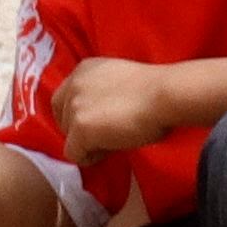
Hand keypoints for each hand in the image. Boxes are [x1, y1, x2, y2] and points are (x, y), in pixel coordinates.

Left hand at [49, 57, 178, 160]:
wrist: (164, 95)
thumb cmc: (154, 89)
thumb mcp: (117, 79)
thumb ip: (99, 91)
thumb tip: (96, 116)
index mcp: (83, 69)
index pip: (63, 99)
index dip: (78, 116)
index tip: (97, 124)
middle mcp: (73, 84)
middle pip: (63, 120)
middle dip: (80, 131)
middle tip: (106, 134)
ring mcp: (74, 106)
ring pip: (68, 138)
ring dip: (88, 143)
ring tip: (114, 139)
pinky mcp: (79, 128)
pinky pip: (74, 154)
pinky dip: (90, 157)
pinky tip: (111, 149)